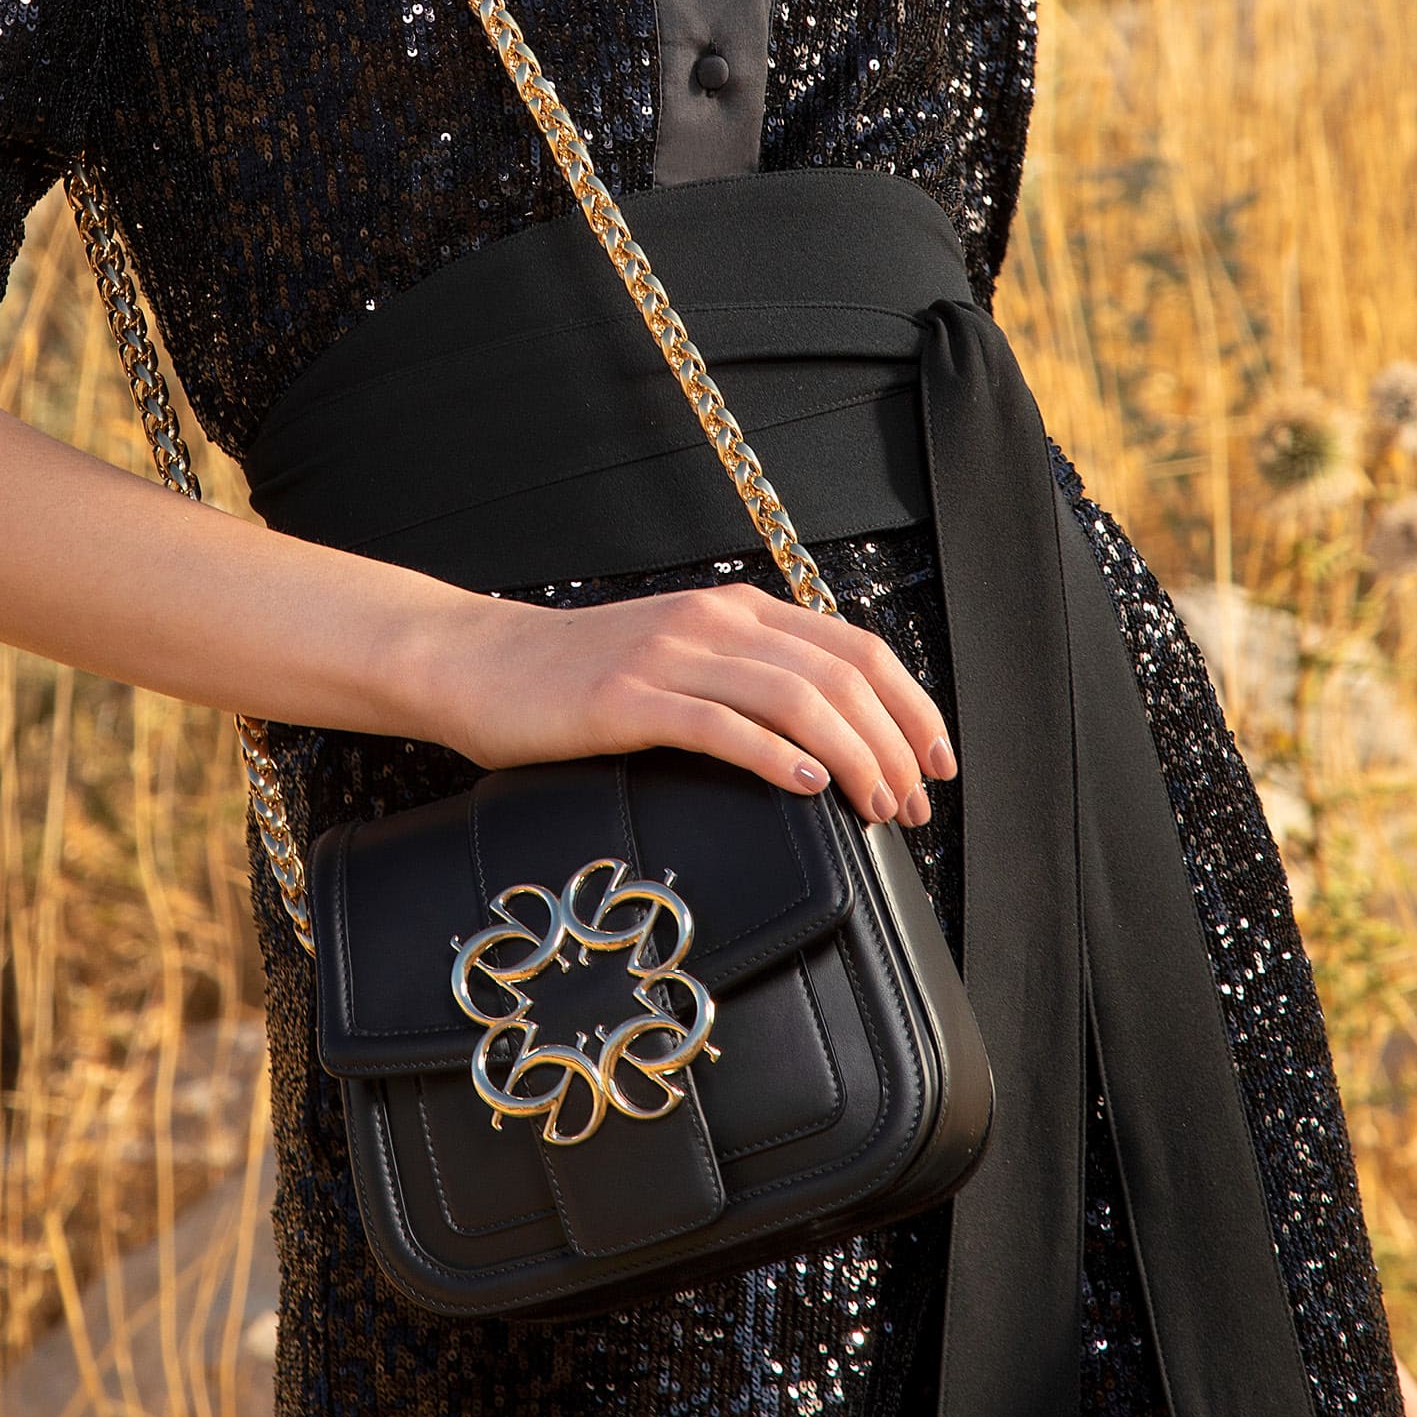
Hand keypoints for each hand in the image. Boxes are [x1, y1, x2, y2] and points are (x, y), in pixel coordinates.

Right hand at [398, 583, 956, 830]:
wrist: (477, 664)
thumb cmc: (578, 679)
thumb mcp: (678, 660)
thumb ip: (745, 678)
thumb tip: (827, 741)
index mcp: (736, 610)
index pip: (856, 647)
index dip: (912, 705)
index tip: (939, 762)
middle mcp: (714, 622)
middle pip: (840, 675)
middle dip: (895, 743)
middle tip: (913, 805)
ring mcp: (670, 657)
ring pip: (795, 699)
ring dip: (854, 757)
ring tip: (878, 806)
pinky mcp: (627, 700)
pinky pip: (721, 725)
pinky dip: (778, 757)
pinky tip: (810, 788)